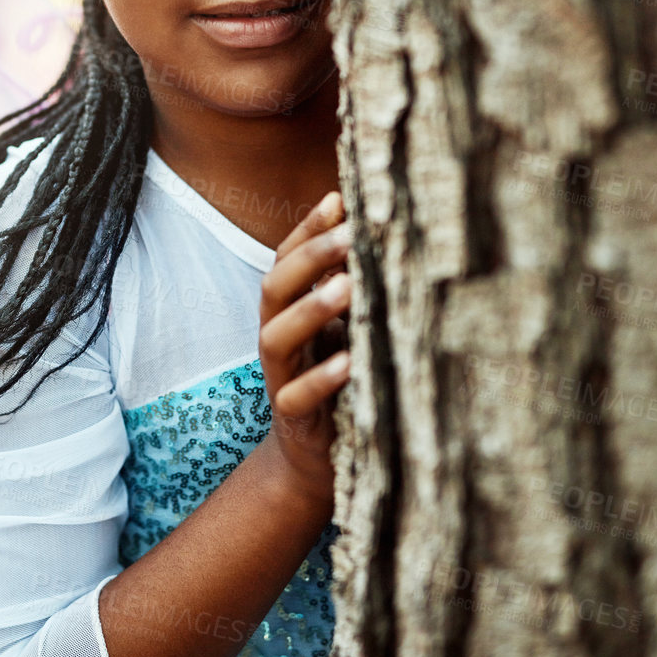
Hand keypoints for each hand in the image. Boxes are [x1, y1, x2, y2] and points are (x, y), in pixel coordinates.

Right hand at [258, 189, 352, 513]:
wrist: (314, 458)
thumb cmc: (337, 377)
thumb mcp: (342, 326)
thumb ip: (349, 283)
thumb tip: (381, 225)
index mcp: (287, 310)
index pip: (286, 259)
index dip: (307, 228)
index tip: (339, 198)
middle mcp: (276, 337)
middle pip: (274, 288)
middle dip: (309, 258)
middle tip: (349, 235)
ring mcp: (280, 377)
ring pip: (276, 337)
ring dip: (310, 309)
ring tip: (347, 286)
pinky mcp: (294, 419)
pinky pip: (296, 396)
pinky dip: (321, 378)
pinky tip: (349, 361)